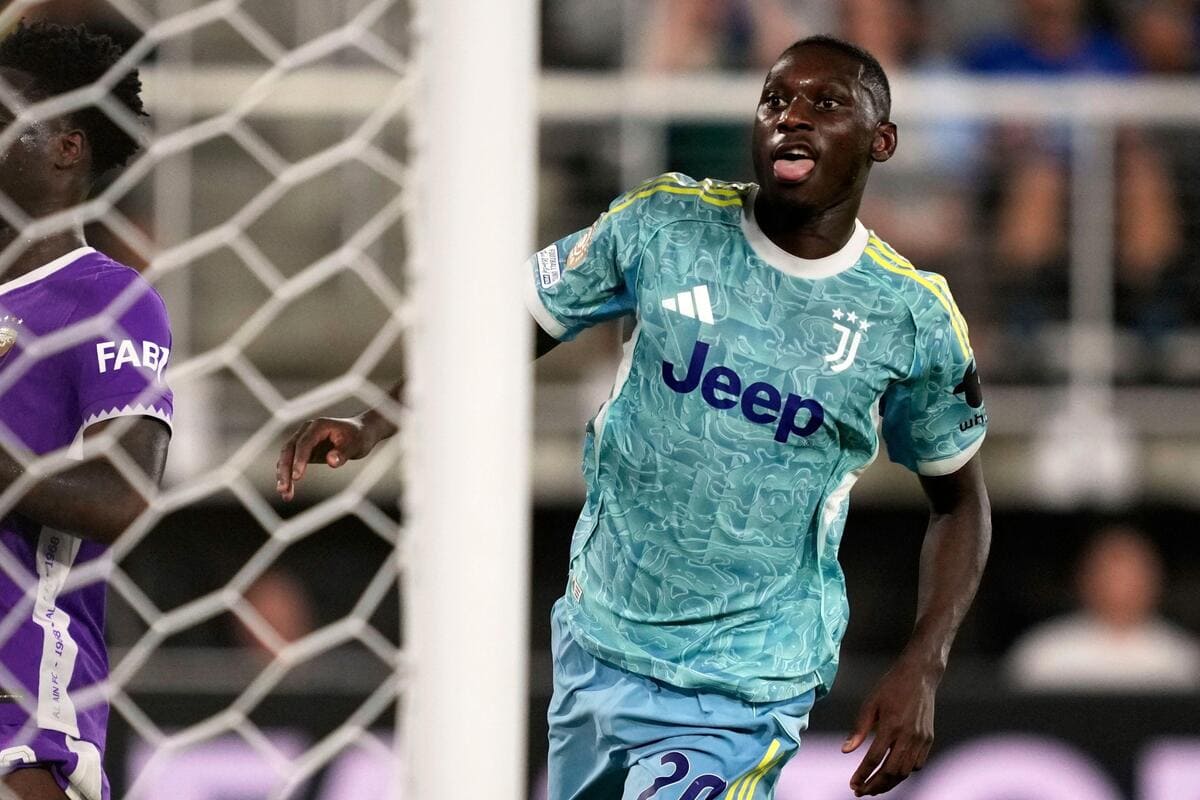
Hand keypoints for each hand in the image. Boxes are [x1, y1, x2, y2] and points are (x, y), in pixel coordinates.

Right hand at [275, 415, 377, 500]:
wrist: (360, 432)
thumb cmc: (358, 437)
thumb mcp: (355, 445)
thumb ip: (343, 453)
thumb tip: (331, 461)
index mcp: (318, 426)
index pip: (304, 443)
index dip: (299, 459)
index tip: (297, 477)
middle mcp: (306, 431)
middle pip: (289, 450)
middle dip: (285, 470)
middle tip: (283, 489)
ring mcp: (303, 440)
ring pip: (286, 458)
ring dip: (283, 476)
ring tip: (285, 495)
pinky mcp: (303, 451)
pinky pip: (291, 463)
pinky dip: (288, 476)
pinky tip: (288, 491)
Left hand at [842, 657, 937, 795]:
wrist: (920, 675)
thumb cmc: (891, 687)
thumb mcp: (870, 703)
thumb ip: (858, 729)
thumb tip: (845, 751)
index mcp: (891, 725)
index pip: (874, 759)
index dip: (862, 775)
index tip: (852, 784)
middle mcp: (908, 735)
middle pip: (891, 772)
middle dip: (875, 786)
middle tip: (860, 791)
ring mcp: (921, 739)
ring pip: (905, 772)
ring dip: (889, 783)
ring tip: (874, 787)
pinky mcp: (929, 739)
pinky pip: (917, 764)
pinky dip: (904, 773)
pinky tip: (892, 773)